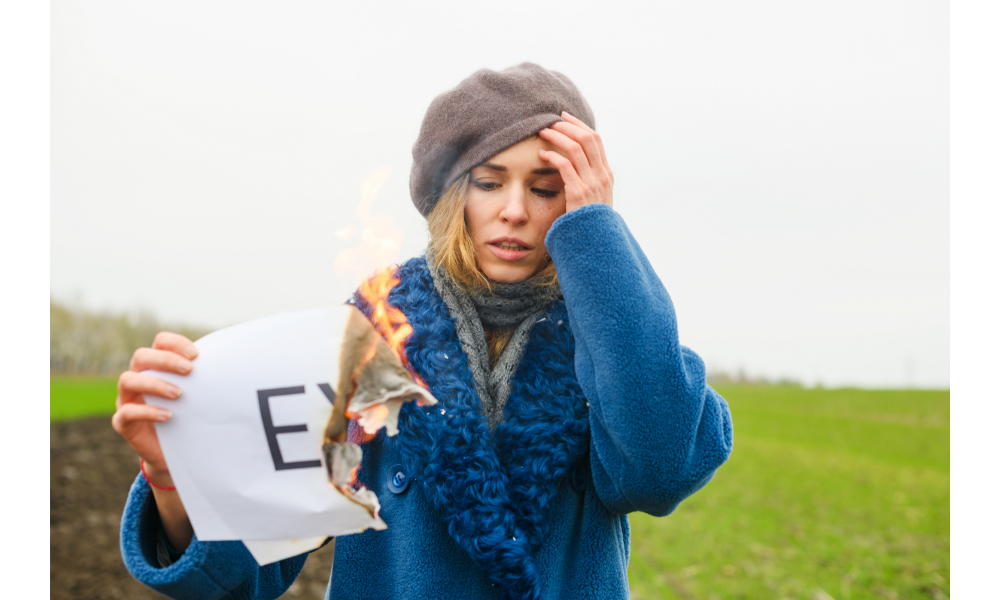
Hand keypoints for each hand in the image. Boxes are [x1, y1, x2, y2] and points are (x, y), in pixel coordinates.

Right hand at [111, 332, 197, 481]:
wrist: (175, 451)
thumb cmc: (187, 415)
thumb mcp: (196, 394)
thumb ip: (202, 377)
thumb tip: (230, 362)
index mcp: (155, 366)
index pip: (159, 343)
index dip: (174, 344)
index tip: (195, 354)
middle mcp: (137, 379)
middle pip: (140, 356)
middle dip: (165, 360)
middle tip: (189, 370)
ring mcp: (126, 400)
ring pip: (127, 380)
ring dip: (154, 384)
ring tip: (179, 394)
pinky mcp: (123, 422)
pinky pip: (126, 412)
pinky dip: (147, 411)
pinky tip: (168, 416)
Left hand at [537, 111, 613, 212]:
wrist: (597, 243)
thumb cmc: (591, 222)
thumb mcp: (596, 199)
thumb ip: (589, 182)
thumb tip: (575, 166)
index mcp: (606, 173)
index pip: (595, 139)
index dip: (579, 125)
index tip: (564, 117)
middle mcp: (602, 175)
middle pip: (587, 138)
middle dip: (568, 125)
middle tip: (550, 120)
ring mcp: (592, 183)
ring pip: (576, 148)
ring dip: (558, 136)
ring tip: (543, 132)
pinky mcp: (579, 193)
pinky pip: (565, 166)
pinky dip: (553, 157)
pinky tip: (542, 155)